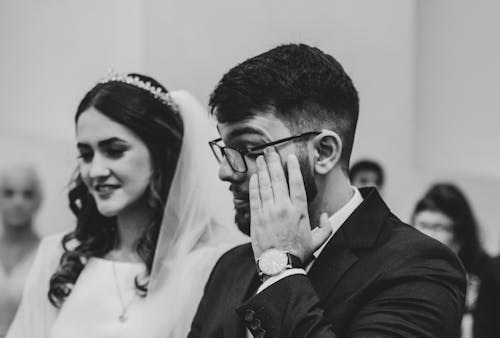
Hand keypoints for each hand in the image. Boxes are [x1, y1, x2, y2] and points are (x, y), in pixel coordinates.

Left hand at [249, 147, 331, 261]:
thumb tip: (326, 215)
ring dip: (262, 170)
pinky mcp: (256, 218)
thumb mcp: (317, 241)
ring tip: (260, 158)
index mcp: (299, 210)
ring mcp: (268, 212)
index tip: (289, 157)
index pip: (296, 183)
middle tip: (270, 150)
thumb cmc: (299, 253)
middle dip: (273, 162)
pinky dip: (254, 185)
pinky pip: (254, 197)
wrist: (279, 265)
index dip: (293, 168)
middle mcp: (284, 208)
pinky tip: (254, 176)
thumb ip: (325, 227)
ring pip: (265, 185)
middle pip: (278, 179)